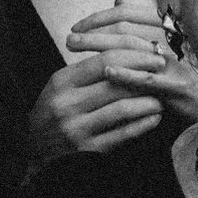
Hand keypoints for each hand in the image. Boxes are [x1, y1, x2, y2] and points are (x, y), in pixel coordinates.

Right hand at [29, 2, 188, 158]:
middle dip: (145, 77)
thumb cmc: (52, 111)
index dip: (133, 55)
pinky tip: (154, 118)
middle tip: (164, 74)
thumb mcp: (60, 85)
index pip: (103, 60)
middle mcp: (67, 104)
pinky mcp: (89, 150)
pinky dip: (143, 124)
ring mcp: (78, 128)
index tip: (152, 54)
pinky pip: (124, 134)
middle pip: (116, 83)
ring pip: (123, 109)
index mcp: (61, 82)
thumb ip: (87, 68)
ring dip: (148, 102)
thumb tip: (122, 47)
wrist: (33, 150)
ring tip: (160, 98)